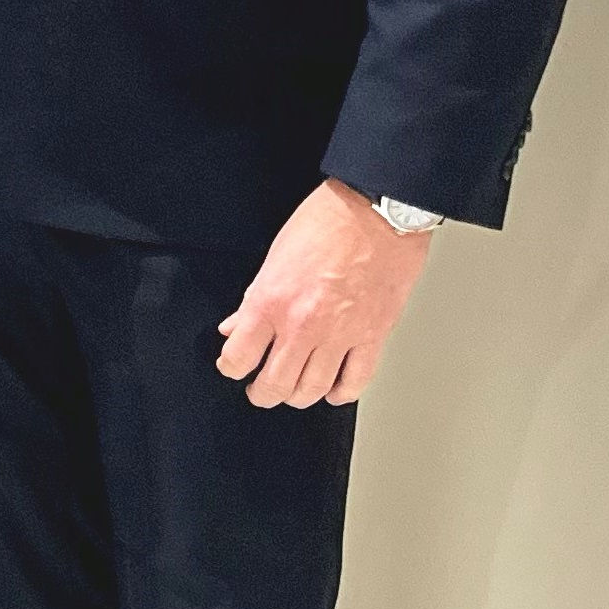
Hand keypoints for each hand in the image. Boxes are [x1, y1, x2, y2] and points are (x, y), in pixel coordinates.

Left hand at [217, 180, 432, 407]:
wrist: (377, 211)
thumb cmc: (327, 223)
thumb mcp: (274, 257)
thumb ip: (253, 300)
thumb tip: (235, 326)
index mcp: (271, 303)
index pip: (238, 357)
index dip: (231, 367)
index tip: (233, 366)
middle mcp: (303, 325)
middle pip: (275, 384)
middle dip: (262, 393)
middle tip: (260, 391)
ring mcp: (341, 335)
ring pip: (312, 389)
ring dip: (298, 396)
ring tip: (292, 391)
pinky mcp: (373, 336)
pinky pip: (355, 381)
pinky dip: (341, 393)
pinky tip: (333, 391)